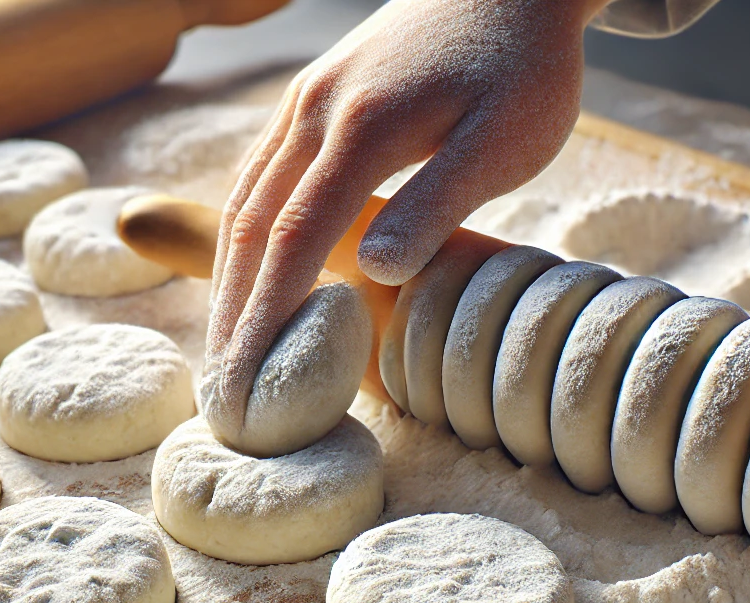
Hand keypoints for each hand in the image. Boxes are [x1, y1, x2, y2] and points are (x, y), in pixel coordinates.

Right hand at [205, 0, 602, 413]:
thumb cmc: (525, 65)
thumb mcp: (505, 137)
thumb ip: (438, 202)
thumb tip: (376, 272)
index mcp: (361, 129)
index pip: (291, 242)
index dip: (263, 319)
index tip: (248, 383)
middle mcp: (314, 111)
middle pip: (249, 227)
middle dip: (231, 314)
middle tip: (223, 391)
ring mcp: (306, 99)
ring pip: (245, 198)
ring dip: (228, 277)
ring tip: (226, 346)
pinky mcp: (313, 94)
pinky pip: (260, 172)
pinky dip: (244, 232)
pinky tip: (247, 270)